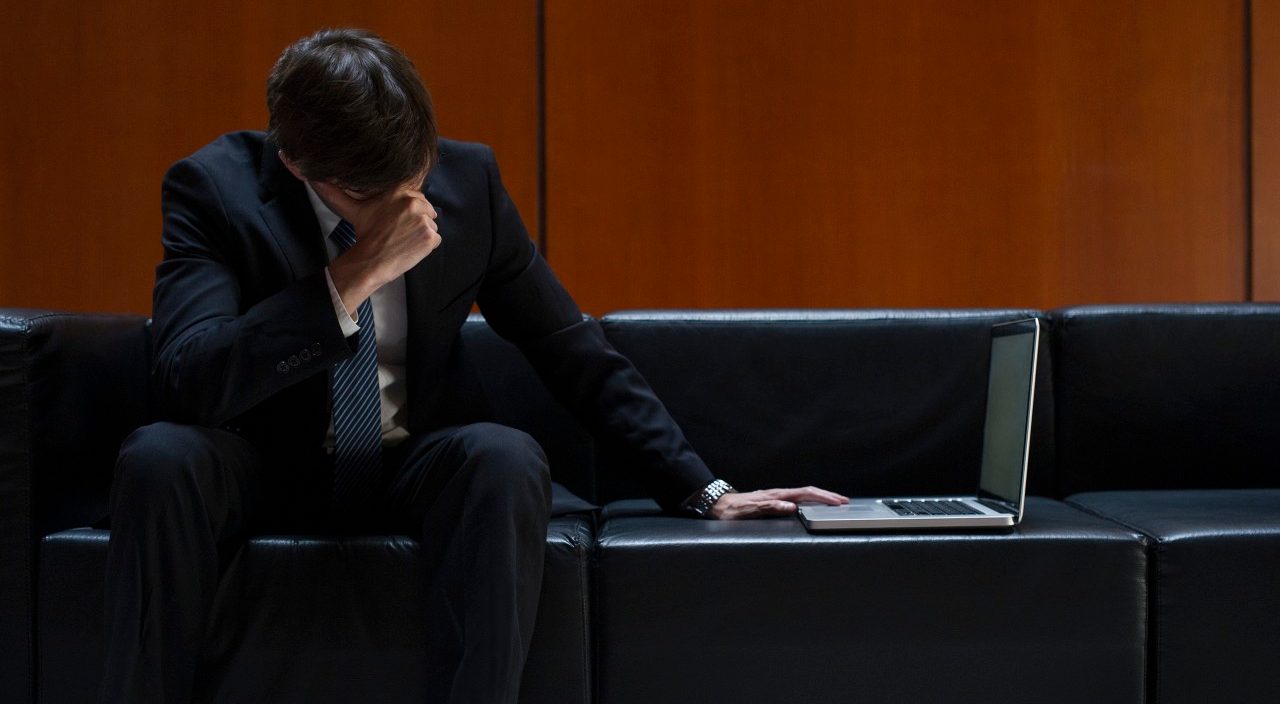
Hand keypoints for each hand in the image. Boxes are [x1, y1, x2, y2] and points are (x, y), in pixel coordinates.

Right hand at [313, 180, 440, 314]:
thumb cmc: (363, 234)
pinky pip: (436, 239)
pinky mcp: (430, 237)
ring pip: (431, 225)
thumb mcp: (353, 209)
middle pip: (427, 210)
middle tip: (399, 232)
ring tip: (403, 240)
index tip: (397, 220)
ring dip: (421, 233)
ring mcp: (424, 220)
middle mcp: (414, 203)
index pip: (416, 196)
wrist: (370, 261)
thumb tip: (313, 179)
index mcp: (399, 191)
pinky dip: (426, 246)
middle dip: (416, 221)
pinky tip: (410, 248)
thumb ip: (336, 192)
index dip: (408, 209)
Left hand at [709, 486, 848, 519]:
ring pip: (804, 494)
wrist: (718, 504)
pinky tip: (812, 505)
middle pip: (808, 491)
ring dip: (820, 497)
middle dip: (827, 496)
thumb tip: (792, 506)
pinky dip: (810, 500)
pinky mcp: (773, 500)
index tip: (838, 502)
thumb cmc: (733, 510)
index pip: (805, 493)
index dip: (823, 497)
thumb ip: (771, 507)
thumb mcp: (750, 510)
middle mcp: (778, 493)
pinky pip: (797, 498)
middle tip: (844, 501)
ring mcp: (776, 496)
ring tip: (834, 502)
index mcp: (776, 495)